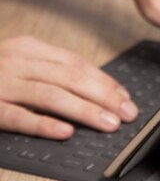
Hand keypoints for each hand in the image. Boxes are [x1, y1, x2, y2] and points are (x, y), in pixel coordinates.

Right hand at [0, 35, 138, 138]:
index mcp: (28, 48)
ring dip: (84, 110)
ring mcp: (1, 83)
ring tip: (108, 124)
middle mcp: (17, 61)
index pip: (76, 64)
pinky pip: (17, 116)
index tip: (125, 97)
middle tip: (127, 113)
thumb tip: (89, 87)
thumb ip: (48, 69)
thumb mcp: (17, 59)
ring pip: (51, 95)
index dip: (104, 81)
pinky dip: (43, 124)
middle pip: (70, 78)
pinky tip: (65, 132)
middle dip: (104, 96)